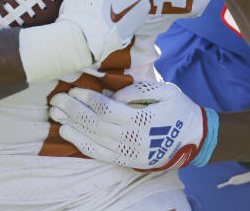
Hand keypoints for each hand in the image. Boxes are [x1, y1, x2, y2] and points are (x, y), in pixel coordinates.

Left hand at [49, 82, 212, 170]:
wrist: (193, 138)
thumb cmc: (179, 109)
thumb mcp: (165, 90)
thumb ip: (138, 90)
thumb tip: (111, 94)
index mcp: (142, 119)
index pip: (106, 109)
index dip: (87, 99)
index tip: (73, 89)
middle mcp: (132, 139)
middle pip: (95, 125)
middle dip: (73, 111)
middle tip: (56, 99)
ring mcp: (128, 153)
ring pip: (93, 140)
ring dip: (72, 127)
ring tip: (55, 115)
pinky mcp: (126, 161)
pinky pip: (99, 154)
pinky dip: (81, 144)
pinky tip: (68, 134)